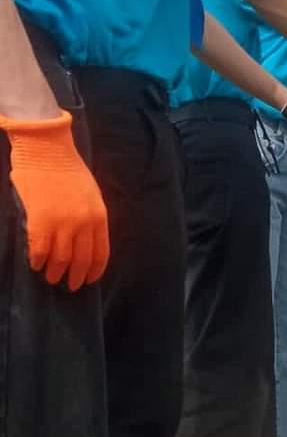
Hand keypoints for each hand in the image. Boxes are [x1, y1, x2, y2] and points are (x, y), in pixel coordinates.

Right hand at [0, 109, 108, 290]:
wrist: (47, 150)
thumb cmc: (68, 169)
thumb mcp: (91, 194)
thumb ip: (91, 217)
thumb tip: (85, 241)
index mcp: (99, 216)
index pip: (101, 253)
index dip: (94, 270)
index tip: (89, 280)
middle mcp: (84, 224)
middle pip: (81, 260)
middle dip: (75, 277)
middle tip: (69, 286)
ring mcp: (62, 223)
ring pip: (60, 259)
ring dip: (55, 273)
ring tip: (51, 278)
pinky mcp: (40, 221)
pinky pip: (40, 250)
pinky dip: (38, 261)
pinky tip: (36, 264)